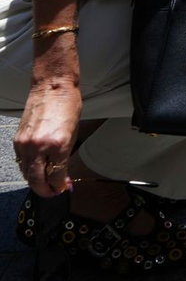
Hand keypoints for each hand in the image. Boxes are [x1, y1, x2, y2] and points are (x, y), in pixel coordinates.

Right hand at [14, 83, 80, 197]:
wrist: (53, 87)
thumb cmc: (68, 106)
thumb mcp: (73, 133)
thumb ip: (65, 156)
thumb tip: (62, 174)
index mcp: (58, 144)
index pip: (56, 175)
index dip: (59, 185)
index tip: (62, 188)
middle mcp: (40, 146)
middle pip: (37, 180)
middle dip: (44, 190)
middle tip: (51, 193)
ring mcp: (26, 144)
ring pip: (26, 173)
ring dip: (35, 181)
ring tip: (44, 183)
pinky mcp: (17, 140)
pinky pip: (21, 161)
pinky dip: (28, 168)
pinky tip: (35, 169)